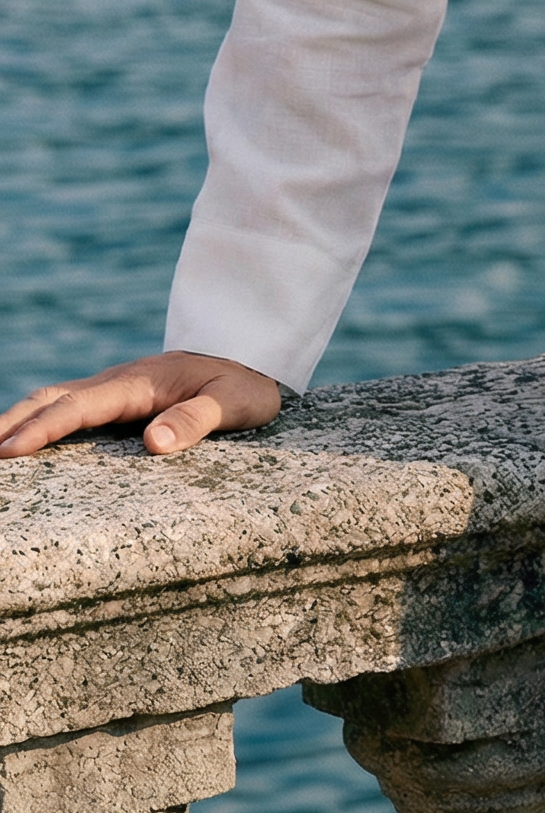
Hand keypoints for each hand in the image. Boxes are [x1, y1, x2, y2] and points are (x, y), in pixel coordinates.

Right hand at [0, 352, 281, 458]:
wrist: (253, 361)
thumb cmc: (245, 388)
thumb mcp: (235, 404)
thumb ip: (197, 420)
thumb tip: (154, 444)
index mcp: (141, 383)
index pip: (81, 406)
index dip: (44, 428)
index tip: (10, 451)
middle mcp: (119, 381)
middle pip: (53, 398)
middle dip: (11, 424)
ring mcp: (115, 387)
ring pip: (54, 398)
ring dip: (18, 419)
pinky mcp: (117, 397)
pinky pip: (68, 405)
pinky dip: (38, 418)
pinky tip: (21, 439)